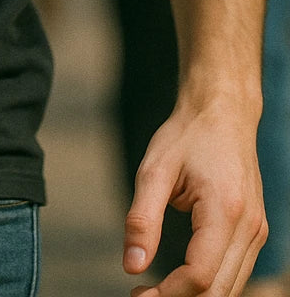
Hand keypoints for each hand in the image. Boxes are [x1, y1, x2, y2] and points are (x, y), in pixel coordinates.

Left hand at [123, 99, 266, 295]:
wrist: (222, 111)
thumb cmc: (186, 136)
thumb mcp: (154, 170)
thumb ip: (142, 219)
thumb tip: (131, 266)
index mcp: (225, 210)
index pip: (200, 275)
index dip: (168, 293)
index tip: (137, 293)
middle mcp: (250, 227)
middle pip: (219, 291)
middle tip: (141, 296)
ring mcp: (257, 232)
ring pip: (231, 289)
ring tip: (155, 291)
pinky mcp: (255, 232)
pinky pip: (235, 274)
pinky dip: (210, 286)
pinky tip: (179, 280)